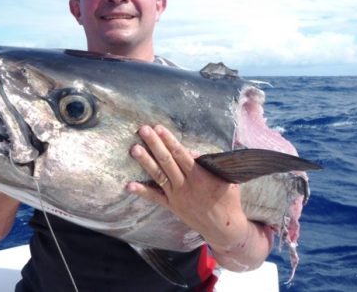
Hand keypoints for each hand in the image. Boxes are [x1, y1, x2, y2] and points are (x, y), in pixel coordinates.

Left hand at [126, 125, 249, 252]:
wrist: (224, 228)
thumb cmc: (228, 200)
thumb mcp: (225, 179)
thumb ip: (208, 164)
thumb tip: (190, 151)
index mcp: (200, 176)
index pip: (181, 154)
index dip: (169, 141)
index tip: (159, 128)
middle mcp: (185, 185)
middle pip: (167, 161)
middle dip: (155, 144)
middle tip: (143, 130)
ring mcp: (176, 196)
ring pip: (158, 176)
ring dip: (145, 161)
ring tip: (134, 149)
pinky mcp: (171, 206)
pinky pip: (155, 198)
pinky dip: (142, 191)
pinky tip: (129, 185)